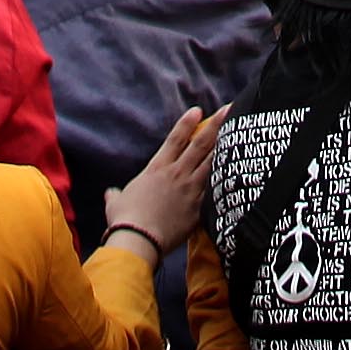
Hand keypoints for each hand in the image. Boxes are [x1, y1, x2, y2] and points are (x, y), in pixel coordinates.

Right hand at [107, 103, 223, 260]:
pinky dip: (225, 180)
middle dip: (216, 125)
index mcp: (157, 169)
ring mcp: (190, 190)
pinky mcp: (199, 208)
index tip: (197, 110)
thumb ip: (116, 196)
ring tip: (239, 133)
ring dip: (225, 146)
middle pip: (200, 144)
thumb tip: (111, 194)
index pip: (175, 139)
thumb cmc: (125, 219)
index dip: (186, 123)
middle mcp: (176, 174)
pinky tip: (238, 172)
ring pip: (212, 163)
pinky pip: (215, 190)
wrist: (139, 239)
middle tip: (228, 110)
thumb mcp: (116, 204)